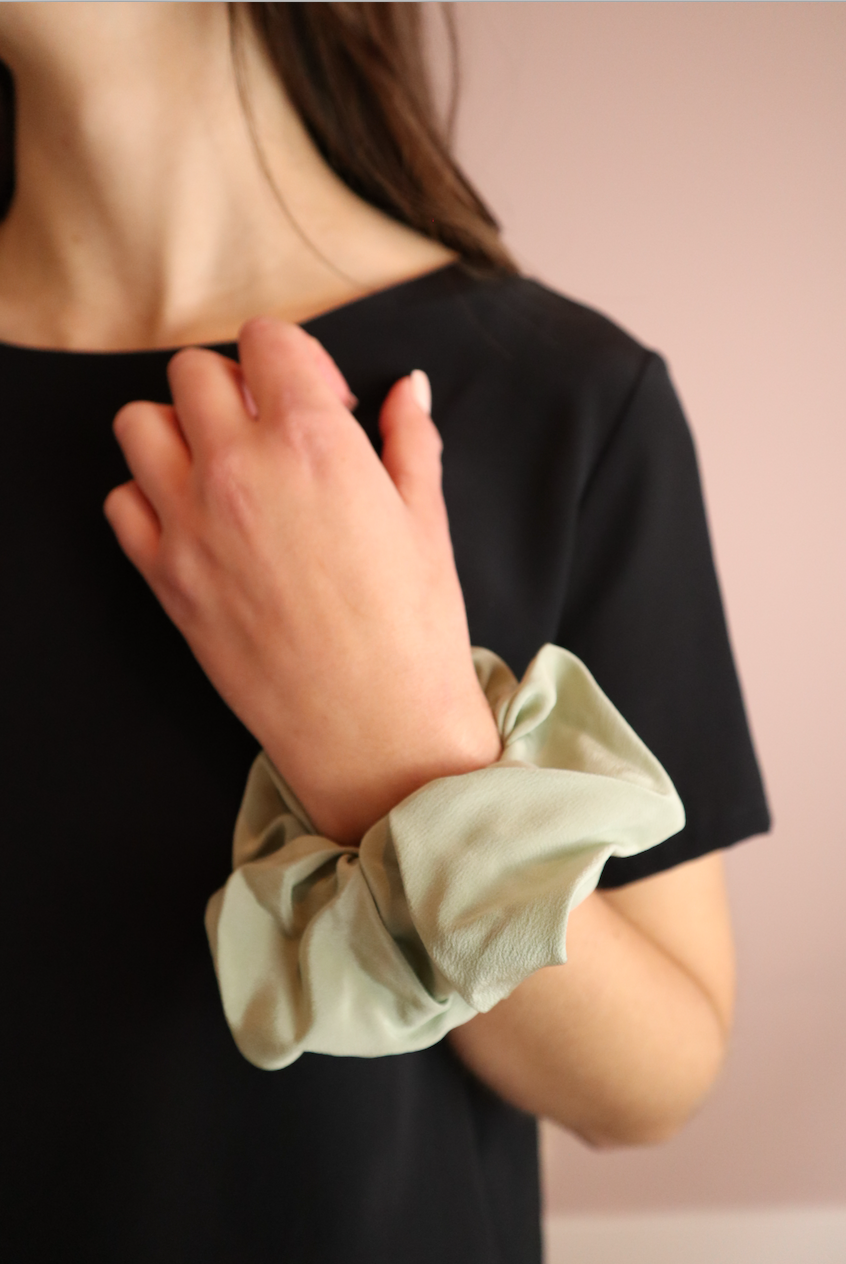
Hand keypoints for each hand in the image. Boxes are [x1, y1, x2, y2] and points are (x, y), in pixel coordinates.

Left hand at [104, 318, 500, 841]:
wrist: (374, 730)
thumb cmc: (412, 632)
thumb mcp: (427, 521)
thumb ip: (411, 439)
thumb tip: (408, 389)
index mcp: (313, 442)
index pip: (268, 339)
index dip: (298, 358)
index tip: (321, 401)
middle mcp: (240, 469)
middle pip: (195, 371)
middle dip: (236, 385)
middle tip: (270, 429)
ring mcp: (191, 524)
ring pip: (141, 423)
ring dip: (178, 428)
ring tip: (222, 465)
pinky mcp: (165, 577)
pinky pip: (122, 502)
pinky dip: (149, 497)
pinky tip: (195, 520)